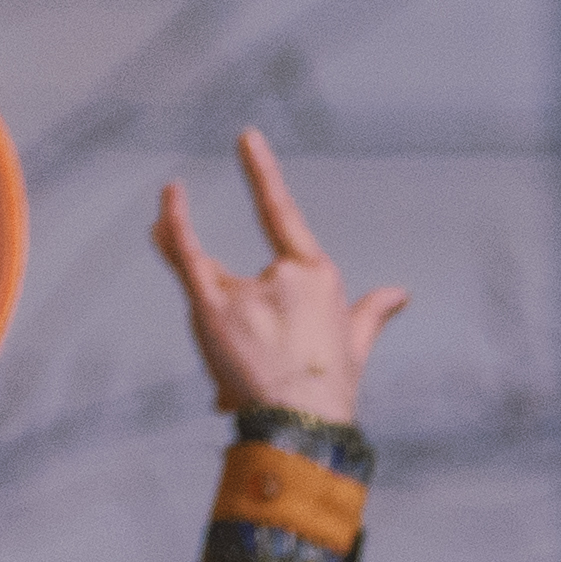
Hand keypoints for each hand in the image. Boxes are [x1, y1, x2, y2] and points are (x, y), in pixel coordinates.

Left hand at [157, 129, 406, 418]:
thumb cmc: (331, 388)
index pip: (283, 216)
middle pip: (241, 263)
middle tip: (189, 246)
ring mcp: (249, 289)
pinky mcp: (214, 308)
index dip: (262, 177)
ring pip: (200, 261)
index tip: (246, 139)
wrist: (304, 422)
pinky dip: (176, 229)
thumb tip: (400, 293)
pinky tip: (165, 205)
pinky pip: (189, 260)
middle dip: (222, 284)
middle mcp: (285, 275)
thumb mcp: (356, 342)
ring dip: (178, 241)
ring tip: (160, 222)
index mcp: (317, 276)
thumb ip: (372, 311)